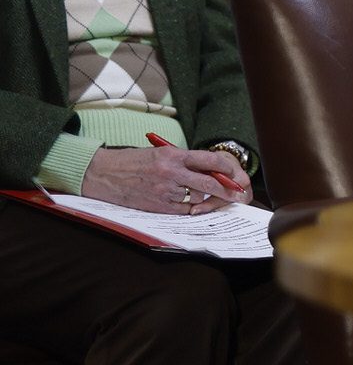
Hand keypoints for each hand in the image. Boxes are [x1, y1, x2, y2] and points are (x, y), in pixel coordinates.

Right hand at [80, 145, 251, 214]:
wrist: (101, 173)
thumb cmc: (132, 161)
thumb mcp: (160, 153)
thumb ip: (185, 161)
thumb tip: (212, 172)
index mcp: (174, 155)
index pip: (212, 160)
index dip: (230, 170)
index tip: (239, 176)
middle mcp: (171, 172)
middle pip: (210, 183)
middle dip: (229, 190)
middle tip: (240, 194)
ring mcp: (163, 191)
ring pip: (197, 199)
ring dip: (208, 201)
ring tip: (215, 200)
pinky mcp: (155, 207)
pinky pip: (182, 211)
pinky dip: (191, 209)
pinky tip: (193, 206)